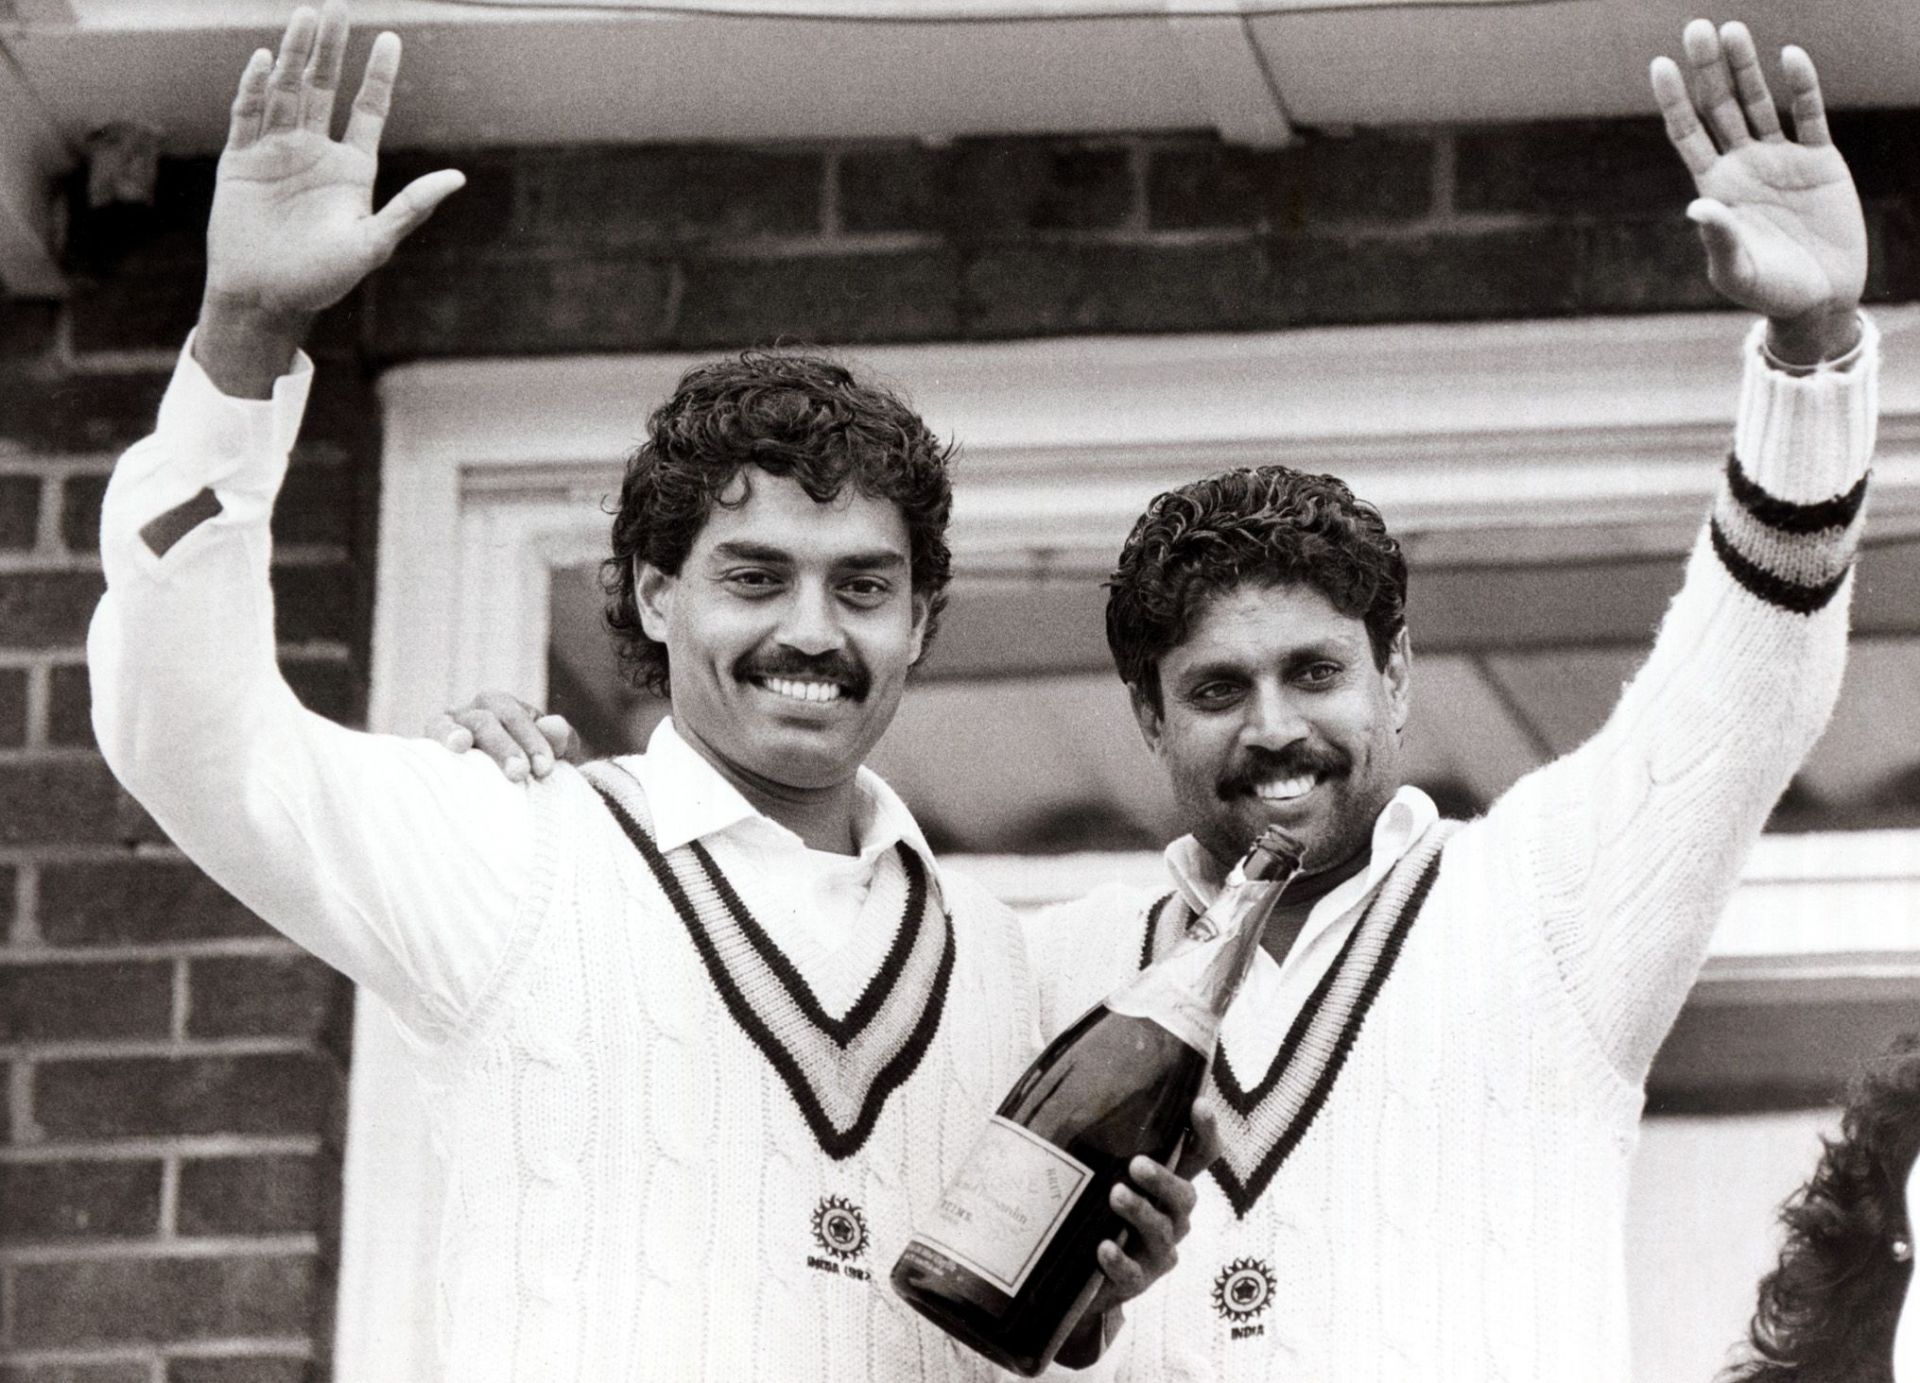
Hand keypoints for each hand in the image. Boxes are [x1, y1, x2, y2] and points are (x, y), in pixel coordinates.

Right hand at [196, 2, 463, 392]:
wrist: (265, 300)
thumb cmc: (322, 280)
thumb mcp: (373, 243)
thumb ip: (411, 208)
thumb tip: (457, 178)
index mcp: (352, 169)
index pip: (367, 109)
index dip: (378, 74)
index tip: (390, 37)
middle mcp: (314, 152)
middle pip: (324, 87)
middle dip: (331, 48)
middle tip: (336, 5)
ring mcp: (275, 152)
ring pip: (286, 92)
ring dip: (295, 55)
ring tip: (306, 17)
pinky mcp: (240, 161)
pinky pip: (247, 115)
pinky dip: (254, 88)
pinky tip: (264, 61)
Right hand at [427, 692, 580, 782]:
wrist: (496, 801)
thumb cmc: (530, 773)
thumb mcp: (551, 758)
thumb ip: (560, 741)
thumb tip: (555, 724)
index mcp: (505, 708)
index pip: (517, 716)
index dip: (532, 740)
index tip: (544, 769)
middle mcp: (473, 712)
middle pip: (486, 719)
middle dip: (504, 745)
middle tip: (519, 772)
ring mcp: (446, 729)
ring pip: (447, 724)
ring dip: (456, 734)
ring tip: (461, 744)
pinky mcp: (426, 750)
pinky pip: (422, 743)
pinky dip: (432, 741)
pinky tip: (441, 750)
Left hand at [1057, 1099, 1218, 1366]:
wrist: (1077, 1273)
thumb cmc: (1093, 1206)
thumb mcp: (1098, 1169)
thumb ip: (1096, 1133)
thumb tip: (1064, 1073)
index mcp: (1168, 1183)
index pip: (1199, 1154)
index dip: (1205, 1131)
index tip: (1199, 1104)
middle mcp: (1172, 1216)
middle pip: (1185, 1195)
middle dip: (1164, 1179)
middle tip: (1137, 1164)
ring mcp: (1157, 1251)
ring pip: (1162, 1232)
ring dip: (1141, 1212)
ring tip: (1115, 1195)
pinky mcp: (1138, 1282)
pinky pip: (1135, 1274)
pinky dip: (1120, 1261)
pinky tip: (1104, 1248)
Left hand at [1651, 20, 1864, 362]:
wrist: (1819, 300)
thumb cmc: (1767, 291)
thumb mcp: (1737, 270)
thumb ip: (1719, 238)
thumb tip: (1699, 206)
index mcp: (1715, 187)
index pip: (1688, 133)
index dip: (1674, 100)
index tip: (1659, 64)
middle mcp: (1743, 165)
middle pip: (1720, 106)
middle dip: (1707, 69)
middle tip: (1697, 28)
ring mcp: (1781, 159)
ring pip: (1759, 102)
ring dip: (1746, 67)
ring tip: (1732, 30)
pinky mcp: (1820, 161)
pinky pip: (1808, 115)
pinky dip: (1801, 87)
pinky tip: (1790, 57)